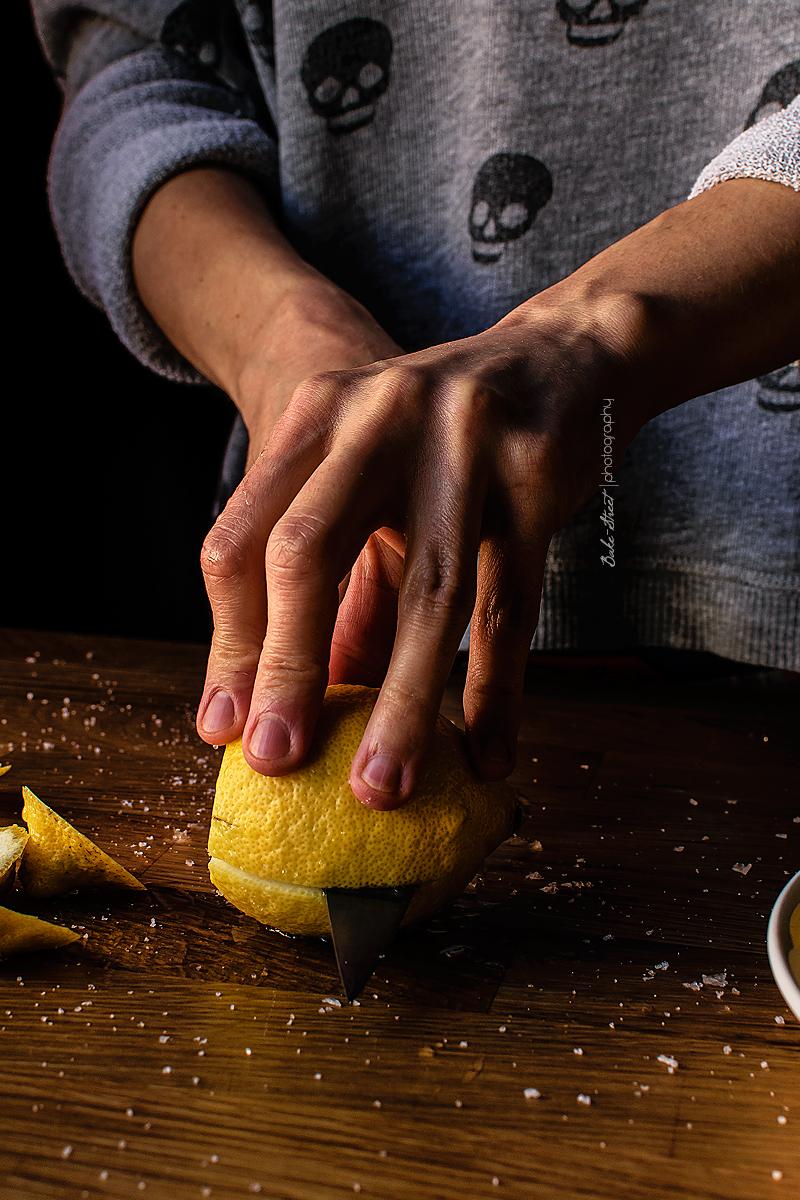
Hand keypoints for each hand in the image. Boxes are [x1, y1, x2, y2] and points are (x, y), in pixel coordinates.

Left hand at [196, 286, 641, 805]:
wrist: (566, 354)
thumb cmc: (449, 435)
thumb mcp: (374, 477)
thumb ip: (341, 578)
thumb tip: (313, 696)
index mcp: (316, 415)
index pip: (242, 538)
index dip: (229, 640)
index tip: (223, 728)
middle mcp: (377, 419)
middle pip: (310, 554)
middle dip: (285, 667)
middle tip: (274, 762)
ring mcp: (462, 443)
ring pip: (427, 593)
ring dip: (401, 705)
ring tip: (380, 787)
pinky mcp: (536, 475)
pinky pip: (513, 601)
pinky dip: (497, 687)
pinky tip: (486, 750)